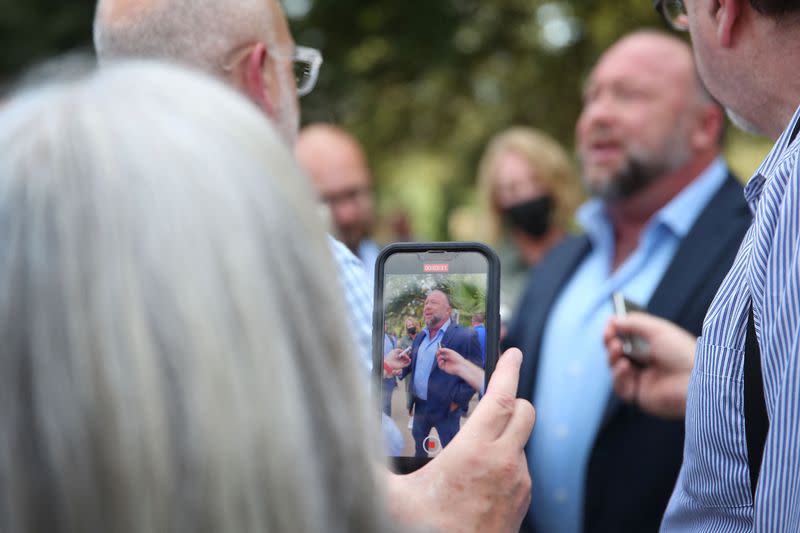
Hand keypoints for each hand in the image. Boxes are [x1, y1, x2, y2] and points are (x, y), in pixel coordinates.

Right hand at [384, 348, 534, 532]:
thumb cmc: (425, 532)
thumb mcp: (390, 497)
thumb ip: (369, 465)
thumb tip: (345, 439)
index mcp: (475, 453)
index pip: (502, 397)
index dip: (508, 369)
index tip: (512, 351)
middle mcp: (504, 464)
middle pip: (524, 412)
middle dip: (513, 396)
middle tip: (495, 391)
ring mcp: (518, 485)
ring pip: (521, 442)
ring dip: (506, 432)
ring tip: (475, 441)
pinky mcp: (521, 504)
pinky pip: (519, 468)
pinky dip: (506, 459)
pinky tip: (478, 473)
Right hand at [438, 347, 485, 392]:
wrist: (460, 365)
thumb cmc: (457, 358)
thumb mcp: (450, 352)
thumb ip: (444, 349)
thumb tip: (438, 349)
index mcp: (449, 356)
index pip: (443, 353)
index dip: (440, 351)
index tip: (438, 349)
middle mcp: (447, 360)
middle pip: (440, 356)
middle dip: (438, 354)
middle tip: (437, 353)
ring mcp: (446, 364)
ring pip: (439, 361)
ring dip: (438, 358)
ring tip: (441, 357)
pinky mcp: (445, 368)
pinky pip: (440, 366)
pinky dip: (440, 363)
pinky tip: (442, 361)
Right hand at [603, 312, 695, 418]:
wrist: (696, 379)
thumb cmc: (682, 352)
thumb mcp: (657, 330)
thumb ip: (634, 323)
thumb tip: (613, 320)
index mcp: (653, 347)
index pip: (628, 338)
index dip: (617, 331)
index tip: (610, 323)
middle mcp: (646, 363)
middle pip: (618, 353)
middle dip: (610, 342)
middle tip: (609, 335)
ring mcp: (642, 380)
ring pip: (615, 369)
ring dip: (612, 357)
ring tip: (617, 349)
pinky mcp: (640, 396)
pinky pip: (620, 387)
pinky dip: (618, 376)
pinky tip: (625, 367)